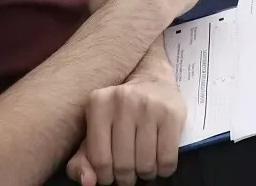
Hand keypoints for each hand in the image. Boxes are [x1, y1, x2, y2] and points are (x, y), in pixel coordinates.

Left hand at [68, 75, 187, 184]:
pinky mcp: (172, 113)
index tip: (110, 175)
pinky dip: (164, 170)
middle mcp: (123, 101)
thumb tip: (87, 183)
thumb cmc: (119, 112)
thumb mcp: (95, 131)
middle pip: (123, 164)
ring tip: (144, 167)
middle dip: (126, 178)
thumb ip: (83, 159)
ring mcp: (150, 106)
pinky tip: (160, 163)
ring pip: (146, 164)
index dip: (105, 176)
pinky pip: (167, 159)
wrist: (153, 80)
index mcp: (98, 104)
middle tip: (128, 174)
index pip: (99, 159)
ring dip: (145, 174)